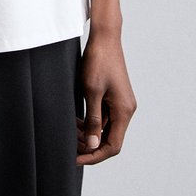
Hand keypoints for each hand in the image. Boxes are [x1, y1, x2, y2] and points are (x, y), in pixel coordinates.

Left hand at [76, 27, 136, 165]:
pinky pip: (104, 116)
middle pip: (110, 139)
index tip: (76, 158)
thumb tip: (92, 145)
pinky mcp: (115, 96)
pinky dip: (91, 121)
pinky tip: (76, 120)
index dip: (94, 156)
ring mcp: (121, 103)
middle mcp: (126, 109)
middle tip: (69, 144)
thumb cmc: (98, 61)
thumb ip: (93, 120)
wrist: (104, 37)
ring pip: (105, 128)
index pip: (113, 146)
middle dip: (90, 145)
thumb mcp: (91, 91)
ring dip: (89, 133)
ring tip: (70, 131)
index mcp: (124, 111)